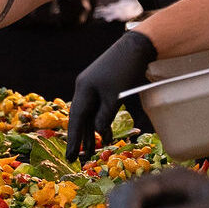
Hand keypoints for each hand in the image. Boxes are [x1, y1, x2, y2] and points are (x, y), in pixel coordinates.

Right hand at [65, 29, 156, 162]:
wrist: (138, 47)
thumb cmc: (125, 70)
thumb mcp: (115, 96)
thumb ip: (105, 116)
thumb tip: (99, 134)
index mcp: (83, 89)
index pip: (76, 119)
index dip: (73, 139)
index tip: (70, 156)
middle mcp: (85, 88)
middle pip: (81, 119)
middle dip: (80, 139)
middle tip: (77, 160)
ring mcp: (94, 87)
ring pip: (91, 115)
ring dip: (92, 133)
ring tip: (91, 153)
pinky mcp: (105, 87)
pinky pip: (100, 109)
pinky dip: (102, 122)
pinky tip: (106, 136)